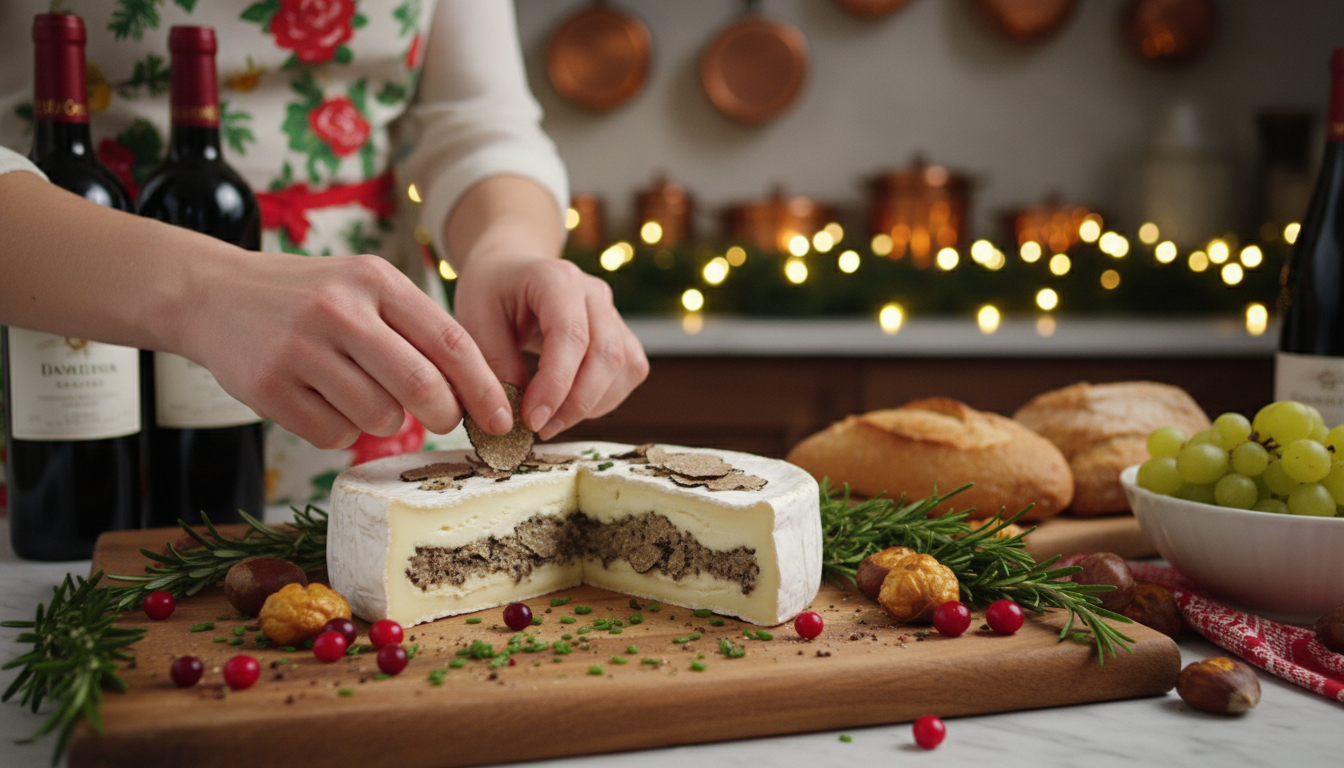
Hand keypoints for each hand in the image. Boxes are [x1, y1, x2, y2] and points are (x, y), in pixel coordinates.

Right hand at [179, 251, 513, 448]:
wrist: (212, 293)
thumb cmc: (309, 298)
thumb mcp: (365, 288)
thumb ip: (417, 330)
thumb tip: (475, 392)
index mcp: (375, 280)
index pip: (451, 343)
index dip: (484, 389)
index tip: (503, 419)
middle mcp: (340, 310)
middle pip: (422, 386)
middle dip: (444, 414)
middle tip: (442, 420)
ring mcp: (301, 348)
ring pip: (379, 416)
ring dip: (385, 422)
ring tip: (363, 396)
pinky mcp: (269, 387)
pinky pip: (334, 434)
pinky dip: (341, 431)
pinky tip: (323, 403)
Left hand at [451, 254, 648, 439]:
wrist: (510, 269)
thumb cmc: (491, 292)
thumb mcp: (475, 320)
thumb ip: (494, 364)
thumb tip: (512, 416)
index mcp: (557, 279)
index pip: (571, 336)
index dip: (556, 384)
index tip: (532, 420)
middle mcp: (594, 293)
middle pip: (607, 355)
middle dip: (576, 402)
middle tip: (540, 428)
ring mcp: (613, 312)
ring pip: (625, 367)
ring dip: (593, 404)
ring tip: (552, 420)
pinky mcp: (620, 334)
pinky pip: (629, 372)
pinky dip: (605, 398)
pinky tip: (571, 405)